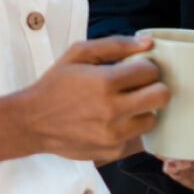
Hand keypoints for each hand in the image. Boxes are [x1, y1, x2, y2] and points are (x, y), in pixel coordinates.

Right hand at [17, 36, 169, 161]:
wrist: (32, 121)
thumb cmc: (56, 84)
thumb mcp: (78, 53)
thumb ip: (115, 44)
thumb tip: (147, 42)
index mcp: (105, 82)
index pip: (150, 71)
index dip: (146, 67)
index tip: (136, 69)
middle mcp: (112, 110)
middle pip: (161, 97)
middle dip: (155, 87)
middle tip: (140, 86)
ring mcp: (113, 135)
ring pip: (152, 119)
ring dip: (143, 110)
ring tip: (125, 105)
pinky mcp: (112, 151)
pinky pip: (136, 138)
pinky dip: (129, 128)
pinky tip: (112, 121)